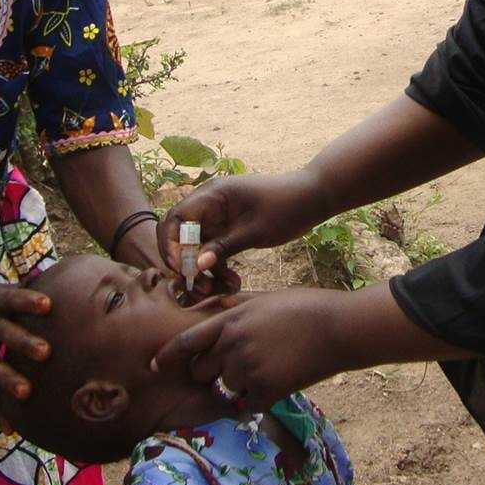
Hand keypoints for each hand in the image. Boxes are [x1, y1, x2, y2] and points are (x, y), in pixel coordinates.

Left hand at [151, 288, 352, 406]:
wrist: (338, 328)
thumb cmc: (305, 307)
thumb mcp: (264, 298)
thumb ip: (234, 305)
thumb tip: (212, 307)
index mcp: (231, 320)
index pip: (186, 342)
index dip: (167, 355)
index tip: (155, 365)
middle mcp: (233, 345)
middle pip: (200, 371)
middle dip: (210, 372)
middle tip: (235, 367)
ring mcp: (248, 369)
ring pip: (226, 388)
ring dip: (239, 385)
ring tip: (268, 368)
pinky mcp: (266, 390)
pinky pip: (248, 404)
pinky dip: (258, 399)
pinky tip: (278, 382)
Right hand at [157, 170, 328, 294]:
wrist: (313, 198)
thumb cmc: (286, 207)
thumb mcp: (256, 231)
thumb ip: (224, 247)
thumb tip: (196, 266)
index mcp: (213, 195)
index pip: (176, 218)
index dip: (171, 243)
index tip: (180, 269)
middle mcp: (210, 203)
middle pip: (181, 233)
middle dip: (184, 260)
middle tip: (194, 284)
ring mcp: (219, 216)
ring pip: (198, 245)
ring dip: (203, 268)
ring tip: (215, 289)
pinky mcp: (229, 228)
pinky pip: (214, 248)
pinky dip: (219, 265)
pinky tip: (233, 282)